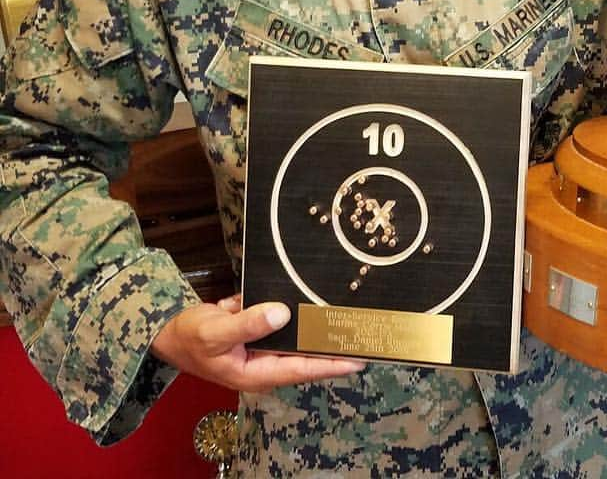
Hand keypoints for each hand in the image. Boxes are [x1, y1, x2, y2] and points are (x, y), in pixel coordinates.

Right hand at [151, 293, 364, 391]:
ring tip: (354, 319)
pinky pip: (284, 325)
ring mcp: (263, 351)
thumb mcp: (216, 330)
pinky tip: (320, 302)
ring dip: (321, 330)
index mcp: (256, 373)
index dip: (332, 364)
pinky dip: (299, 317)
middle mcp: (265, 365)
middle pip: (306, 356)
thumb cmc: (191, 336)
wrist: (170, 332)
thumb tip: (282, 313)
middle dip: (333, 347)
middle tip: (365, 334)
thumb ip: (248, 323)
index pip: (302, 368)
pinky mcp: (261, 335)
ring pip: (298, 340)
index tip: (360, 358)